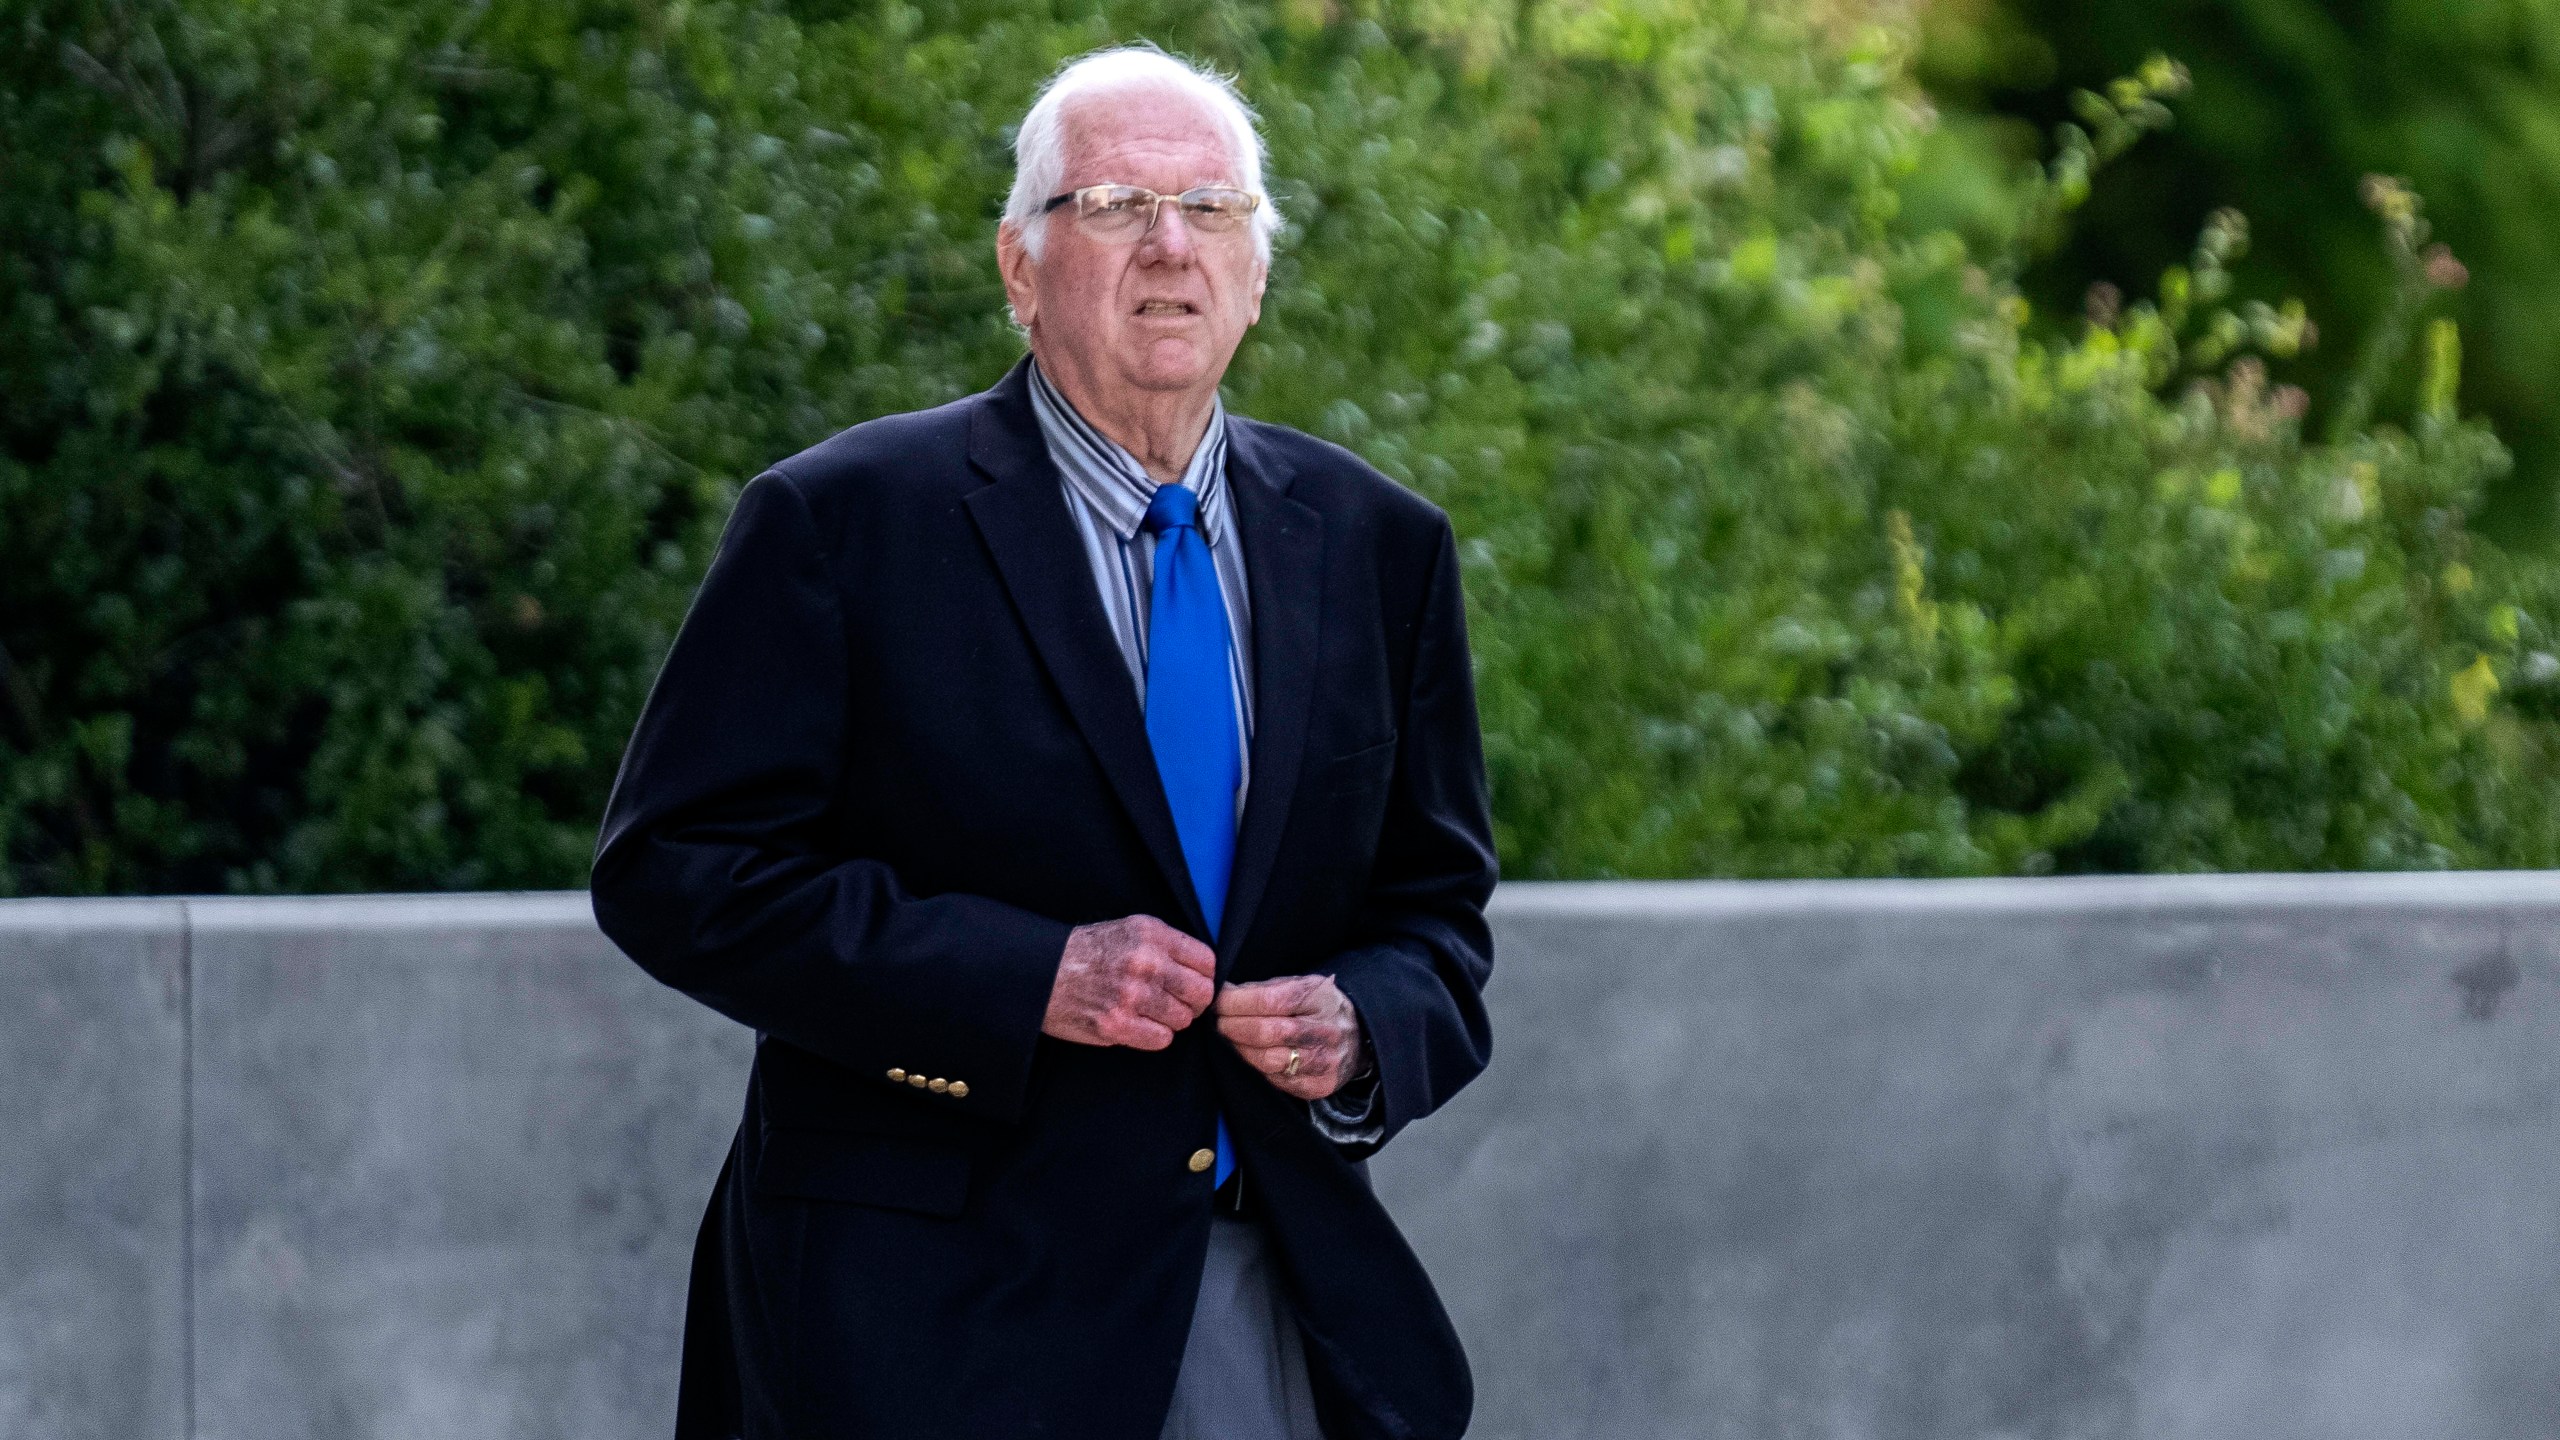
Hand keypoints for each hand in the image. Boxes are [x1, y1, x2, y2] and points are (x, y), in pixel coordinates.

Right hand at [1043, 915, 1216, 1049]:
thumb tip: (1202, 971)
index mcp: (1152, 935)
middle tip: (1174, 1003)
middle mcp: (1146, 962)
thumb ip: (1166, 945)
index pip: (1207, 962)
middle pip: (1201, 994)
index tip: (1190, 983)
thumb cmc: (1086, 952)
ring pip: (1183, 1019)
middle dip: (1192, 1002)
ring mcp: (1132, 995)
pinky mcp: (1117, 1024)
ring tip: (1149, 1013)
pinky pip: (1162, 1039)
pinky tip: (1137, 1025)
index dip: (1202, 976)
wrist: (1041, 972)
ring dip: (1170, 1020)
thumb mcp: (1128, 930)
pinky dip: (1153, 1036)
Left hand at [1215, 975, 1364, 1099]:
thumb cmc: (1319, 1007)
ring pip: (1268, 1061)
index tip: (1217, 1003)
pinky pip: (1277, 1080)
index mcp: (1319, 998)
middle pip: (1266, 1033)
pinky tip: (1255, 1055)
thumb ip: (1264, 989)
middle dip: (1233, 1027)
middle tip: (1220, 1023)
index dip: (1236, 1003)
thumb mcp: (1301, 986)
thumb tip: (1223, 993)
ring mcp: (1325, 1061)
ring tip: (1233, 1040)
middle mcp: (1325, 1031)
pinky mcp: (1320, 1085)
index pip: (1269, 1001)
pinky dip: (1259, 1068)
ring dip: (1241, 1050)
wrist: (1361, 1036)